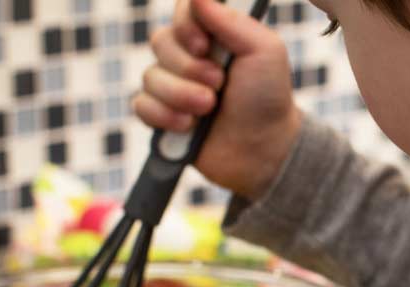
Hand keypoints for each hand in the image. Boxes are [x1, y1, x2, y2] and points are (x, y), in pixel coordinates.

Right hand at [134, 0, 302, 199]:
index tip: (205, 46)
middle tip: (218, 86)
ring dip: (181, 96)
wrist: (263, 151)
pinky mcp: (163, 116)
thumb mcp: (265, 52)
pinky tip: (188, 126)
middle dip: (189, 69)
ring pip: (150, 76)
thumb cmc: (268, 99)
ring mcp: (173, 86)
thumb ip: (233, 20)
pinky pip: (141, 105)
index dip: (187, 26)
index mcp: (214, 34)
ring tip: (208, 110)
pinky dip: (164, 116)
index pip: (182, 10)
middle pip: (160, 42)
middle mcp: (189, 56)